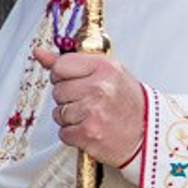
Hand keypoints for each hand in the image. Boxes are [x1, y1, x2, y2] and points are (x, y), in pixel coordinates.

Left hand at [33, 43, 146, 170]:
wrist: (148, 133)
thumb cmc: (126, 101)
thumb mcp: (105, 72)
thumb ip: (70, 62)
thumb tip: (38, 52)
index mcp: (104, 67)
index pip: (60, 66)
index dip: (63, 76)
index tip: (76, 82)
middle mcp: (99, 88)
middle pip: (57, 91)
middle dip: (68, 98)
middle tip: (90, 102)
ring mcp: (93, 112)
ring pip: (58, 113)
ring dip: (71, 118)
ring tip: (93, 116)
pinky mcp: (88, 134)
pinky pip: (63, 132)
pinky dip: (74, 134)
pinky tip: (92, 129)